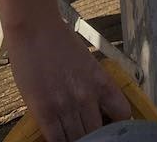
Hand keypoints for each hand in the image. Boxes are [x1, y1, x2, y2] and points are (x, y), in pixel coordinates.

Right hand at [6, 19, 129, 141]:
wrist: (34, 27)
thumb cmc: (58, 40)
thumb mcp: (86, 62)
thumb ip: (92, 86)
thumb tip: (94, 108)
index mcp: (101, 81)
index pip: (122, 114)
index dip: (116, 124)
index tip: (108, 125)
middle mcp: (87, 96)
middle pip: (96, 133)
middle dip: (92, 135)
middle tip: (85, 130)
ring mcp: (66, 106)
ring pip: (77, 140)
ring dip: (75, 140)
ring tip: (70, 134)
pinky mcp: (45, 112)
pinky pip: (56, 140)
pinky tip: (58, 136)